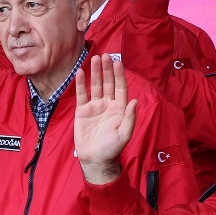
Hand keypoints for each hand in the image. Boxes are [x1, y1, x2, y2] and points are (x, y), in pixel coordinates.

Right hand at [72, 54, 135, 184]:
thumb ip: (130, 118)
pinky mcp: (82, 111)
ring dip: (95, 73)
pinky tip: (80, 72)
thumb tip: (135, 101)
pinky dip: (81, 84)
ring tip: (94, 59)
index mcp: (120, 109)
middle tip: (105, 55)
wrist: (95, 159)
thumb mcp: (124, 134)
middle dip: (107, 69)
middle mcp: (108, 104)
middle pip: (108, 83)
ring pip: (95, 86)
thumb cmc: (112, 148)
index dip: (119, 75)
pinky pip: (81, 95)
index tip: (117, 62)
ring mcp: (95, 107)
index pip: (120, 87)